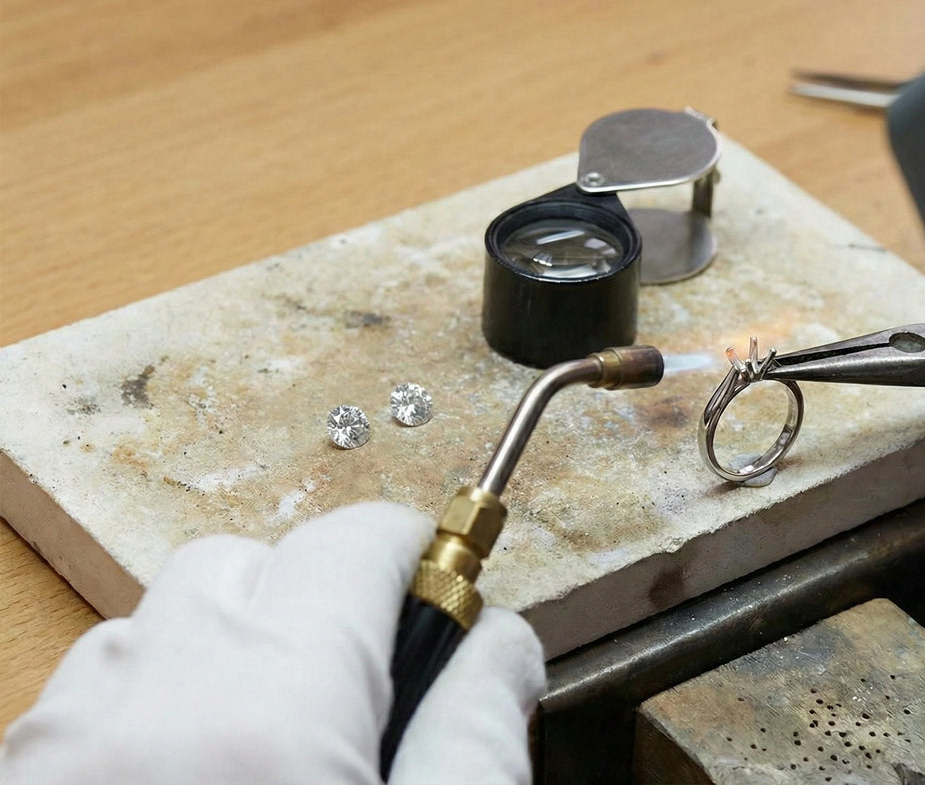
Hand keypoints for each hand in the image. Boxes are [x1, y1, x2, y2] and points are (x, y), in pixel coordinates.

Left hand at [0, 502, 543, 784]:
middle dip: (311, 608)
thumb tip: (500, 643)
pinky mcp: (16, 781)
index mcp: (276, 704)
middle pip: (243, 565)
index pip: (361, 539)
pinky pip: (87, 700)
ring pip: (156, 628)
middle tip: (357, 705)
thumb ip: (478, 731)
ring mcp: (60, 743)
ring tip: (266, 762)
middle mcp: (148, 696)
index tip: (443, 614)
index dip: (420, 563)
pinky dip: (146, 718)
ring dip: (221, 660)